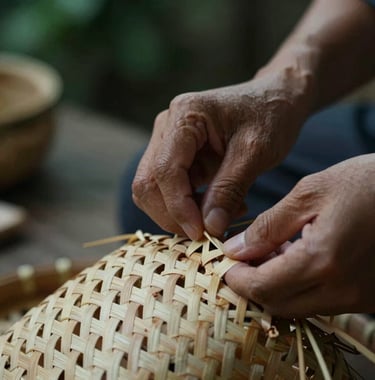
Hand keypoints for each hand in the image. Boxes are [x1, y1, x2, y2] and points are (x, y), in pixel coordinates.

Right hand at [132, 68, 312, 238]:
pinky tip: (218, 208)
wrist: (275, 100)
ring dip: (178, 214)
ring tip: (218, 217)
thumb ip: (229, 190)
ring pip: (153, 190)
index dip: (178, 207)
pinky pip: (170, 190)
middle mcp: (167, 127)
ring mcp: (169, 142)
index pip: (165, 170)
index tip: (201, 233)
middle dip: (172, 215)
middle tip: (205, 234)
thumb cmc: (270, 117)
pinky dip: (188, 207)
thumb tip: (209, 228)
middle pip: (148, 183)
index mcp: (184, 116)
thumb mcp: (255, 153)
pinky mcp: (178, 157)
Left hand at [224, 154, 374, 316]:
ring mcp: (358, 298)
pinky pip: (320, 302)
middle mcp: (342, 289)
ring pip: (297, 306)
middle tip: (243, 257)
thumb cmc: (365, 183)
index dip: (236, 279)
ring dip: (274, 285)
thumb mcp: (309, 193)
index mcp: (323, 260)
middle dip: (251, 284)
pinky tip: (296, 256)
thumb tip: (236, 249)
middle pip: (277, 304)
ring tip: (270, 251)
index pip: (262, 288)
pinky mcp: (367, 297)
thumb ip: (268, 226)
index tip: (225, 262)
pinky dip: (298, 286)